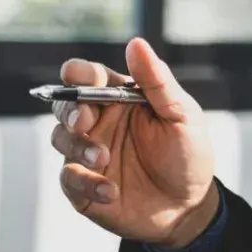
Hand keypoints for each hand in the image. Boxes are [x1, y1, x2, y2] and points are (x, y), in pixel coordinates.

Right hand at [51, 37, 218, 249]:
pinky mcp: (86, 187)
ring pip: (61, 139)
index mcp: (118, 100)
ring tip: (104, 158)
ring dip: (78, 146)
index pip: (87, 77)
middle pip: (65, 105)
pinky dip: (85, 183)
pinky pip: (69, 179)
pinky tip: (111, 191)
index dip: (79, 74)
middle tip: (85, 122)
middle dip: (70, 109)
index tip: (84, 79)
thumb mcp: (182, 118)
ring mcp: (89, 155)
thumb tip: (137, 44)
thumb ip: (159, 83)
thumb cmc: (188, 158)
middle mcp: (99, 124)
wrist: (191, 208)